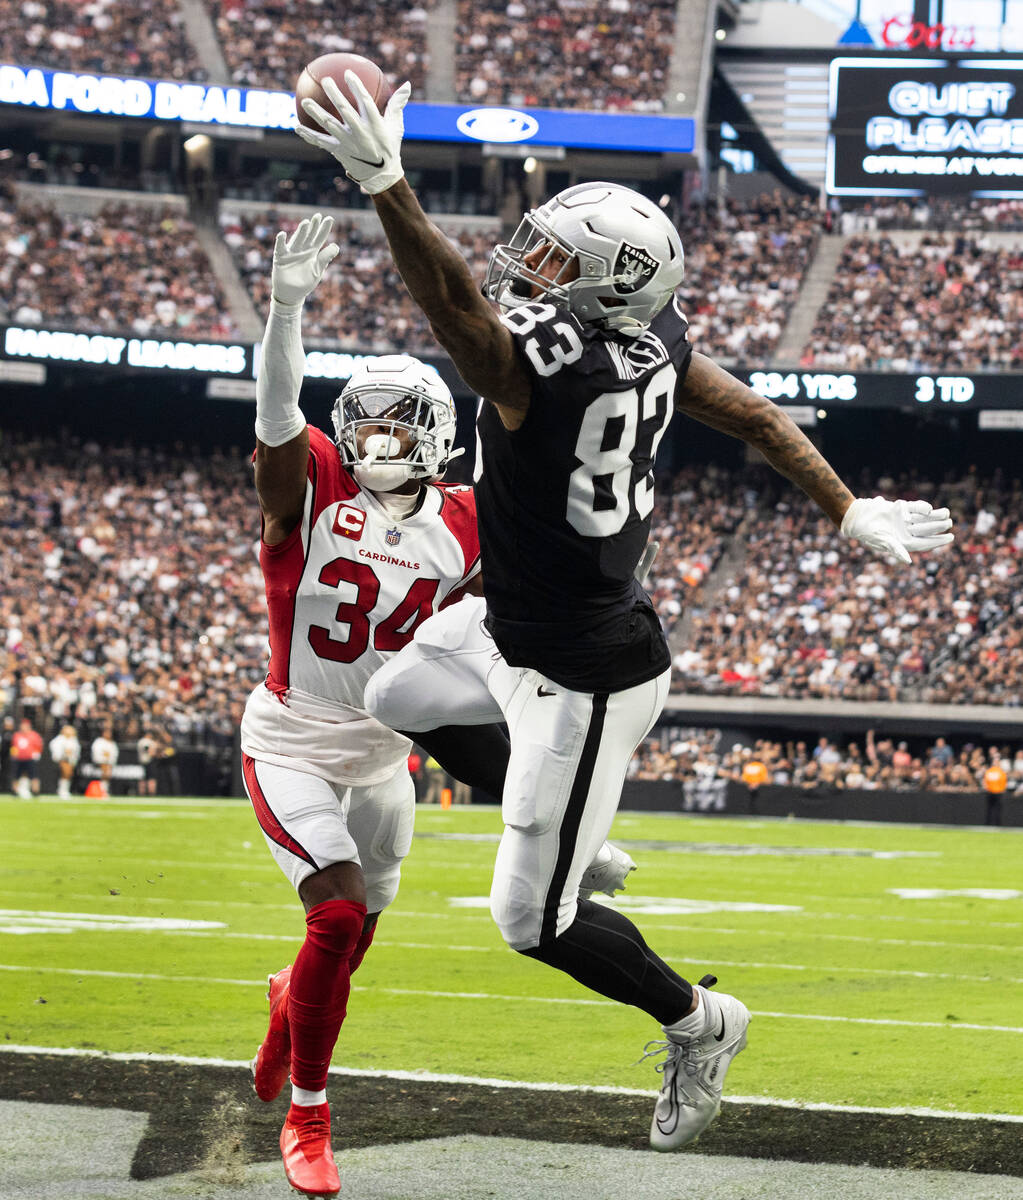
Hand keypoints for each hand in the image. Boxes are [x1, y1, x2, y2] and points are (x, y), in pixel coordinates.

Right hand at [270, 213, 338, 304]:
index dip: (324, 229)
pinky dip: (280, 241)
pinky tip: (282, 234)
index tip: (329, 218)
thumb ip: (325, 258)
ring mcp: (291, 252)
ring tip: (307, 223)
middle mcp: (302, 249)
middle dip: (313, 227)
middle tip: (318, 217)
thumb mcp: (317, 270)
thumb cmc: (306, 282)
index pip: (319, 238)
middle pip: (309, 236)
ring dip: (301, 231)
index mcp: (312, 252)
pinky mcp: (281, 258)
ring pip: (297, 239)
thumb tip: (336, 246)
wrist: (292, 294)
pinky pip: (280, 248)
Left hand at [295, 72, 409, 194]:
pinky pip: (321, 142)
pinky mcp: (338, 151)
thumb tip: (408, 84)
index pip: (364, 102)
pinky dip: (309, 135)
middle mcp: (360, 133)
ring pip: (329, 125)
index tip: (347, 74)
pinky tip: (296, 126)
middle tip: (325, 80)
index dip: (356, 87)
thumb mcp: (396, 126)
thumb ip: (397, 104)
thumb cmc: (388, 146)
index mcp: (374, 125)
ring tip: (305, 101)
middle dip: (334, 95)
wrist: (381, 175)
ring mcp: (348, 143)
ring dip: (316, 113)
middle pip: (344, 111)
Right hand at [841, 496, 953, 563]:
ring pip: (923, 519)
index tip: (950, 538)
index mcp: (902, 542)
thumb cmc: (868, 532)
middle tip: (950, 523)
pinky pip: (914, 509)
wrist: (856, 516)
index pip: (924, 543)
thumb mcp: (883, 541)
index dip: (937, 541)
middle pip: (925, 531)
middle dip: (938, 527)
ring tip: (947, 513)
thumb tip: (908, 561)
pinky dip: (922, 508)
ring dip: (934, 517)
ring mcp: (902, 521)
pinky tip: (930, 509)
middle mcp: (904, 532)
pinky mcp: (899, 509)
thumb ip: (896, 549)